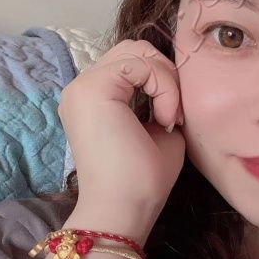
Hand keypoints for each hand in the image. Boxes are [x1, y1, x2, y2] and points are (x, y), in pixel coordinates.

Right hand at [57, 39, 185, 211]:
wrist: (125, 209)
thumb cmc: (142, 181)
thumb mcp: (160, 133)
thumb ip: (162, 104)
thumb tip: (176, 87)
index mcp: (94, 100)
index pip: (133, 63)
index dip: (163, 81)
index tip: (175, 119)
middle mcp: (81, 88)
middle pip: (133, 48)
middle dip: (164, 73)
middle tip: (176, 111)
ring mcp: (82, 86)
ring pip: (137, 51)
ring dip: (165, 79)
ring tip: (170, 116)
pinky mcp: (92, 88)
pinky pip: (139, 63)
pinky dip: (163, 86)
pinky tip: (166, 118)